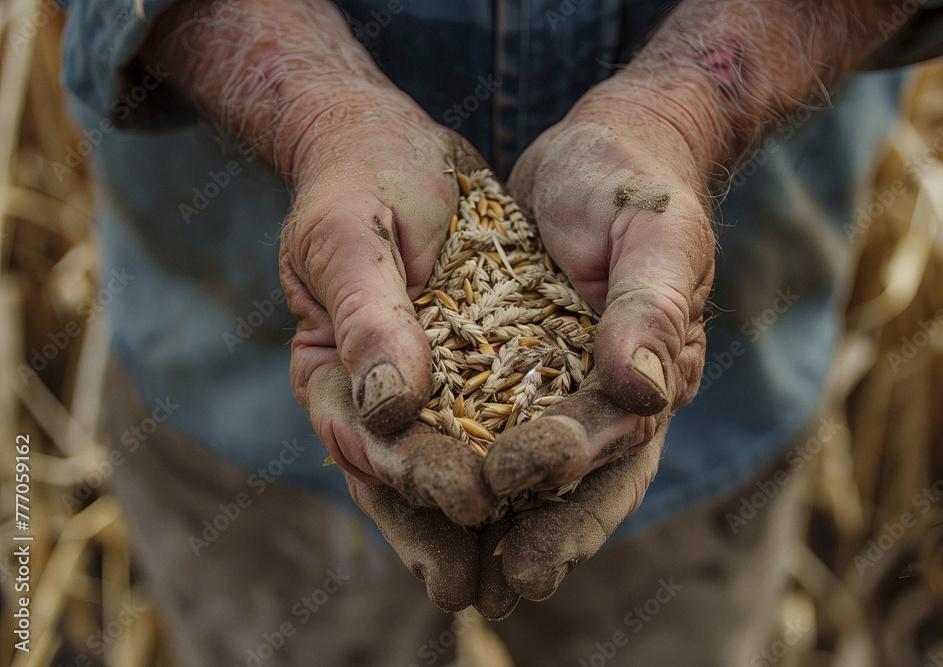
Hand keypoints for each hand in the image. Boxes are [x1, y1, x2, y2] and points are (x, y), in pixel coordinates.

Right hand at [139, 0, 501, 610]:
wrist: (395, 148)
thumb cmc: (357, 183)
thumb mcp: (349, 238)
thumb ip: (368, 319)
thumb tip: (392, 409)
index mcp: (330, 376)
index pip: (371, 442)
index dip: (418, 475)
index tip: (468, 501)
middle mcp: (376, 398)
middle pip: (408, 479)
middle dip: (447, 530)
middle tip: (485, 588)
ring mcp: (427, 389)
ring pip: (457, 466)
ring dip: (493, 519)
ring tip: (528, 573)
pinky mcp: (476, 370)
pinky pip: (502, 424)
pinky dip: (526, 460)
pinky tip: (565, 495)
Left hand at [478, 84, 715, 602]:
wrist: (599, 151)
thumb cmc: (637, 188)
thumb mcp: (655, 236)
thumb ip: (649, 310)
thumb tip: (640, 389)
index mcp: (648, 378)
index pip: (617, 441)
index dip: (572, 466)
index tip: (518, 478)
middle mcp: (601, 399)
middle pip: (575, 483)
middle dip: (540, 533)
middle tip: (501, 586)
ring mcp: (553, 389)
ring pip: (522, 471)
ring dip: (492, 523)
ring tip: (453, 577)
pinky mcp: (506, 369)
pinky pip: (476, 425)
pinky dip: (453, 461)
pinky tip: (415, 495)